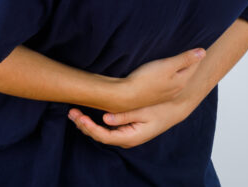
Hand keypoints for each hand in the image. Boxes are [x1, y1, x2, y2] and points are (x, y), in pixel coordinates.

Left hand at [68, 100, 190, 148]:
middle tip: (72, 112)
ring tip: (75, 113)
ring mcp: (126, 136)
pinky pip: (107, 130)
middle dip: (84, 125)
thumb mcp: (143, 111)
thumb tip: (104, 119)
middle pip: (99, 136)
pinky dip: (95, 123)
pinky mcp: (126, 130)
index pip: (104, 136)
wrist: (175, 109)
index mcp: (130, 137)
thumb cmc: (161, 109)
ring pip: (101, 133)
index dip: (89, 127)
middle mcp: (126, 139)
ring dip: (87, 124)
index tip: (79, 117)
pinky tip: (87, 115)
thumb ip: (124, 116)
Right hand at [118, 48, 204, 109]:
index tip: (200, 45)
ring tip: (180, 58)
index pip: (194, 64)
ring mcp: (166, 93)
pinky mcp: (155, 95)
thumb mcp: (167, 66)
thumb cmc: (146, 79)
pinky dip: (169, 75)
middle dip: (190, 61)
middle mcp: (176, 89)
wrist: (125, 97)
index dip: (197, 54)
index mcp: (181, 81)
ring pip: (177, 78)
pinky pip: (167, 82)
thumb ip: (185, 59)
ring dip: (179, 68)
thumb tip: (203, 52)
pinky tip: (164, 72)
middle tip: (193, 50)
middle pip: (187, 72)